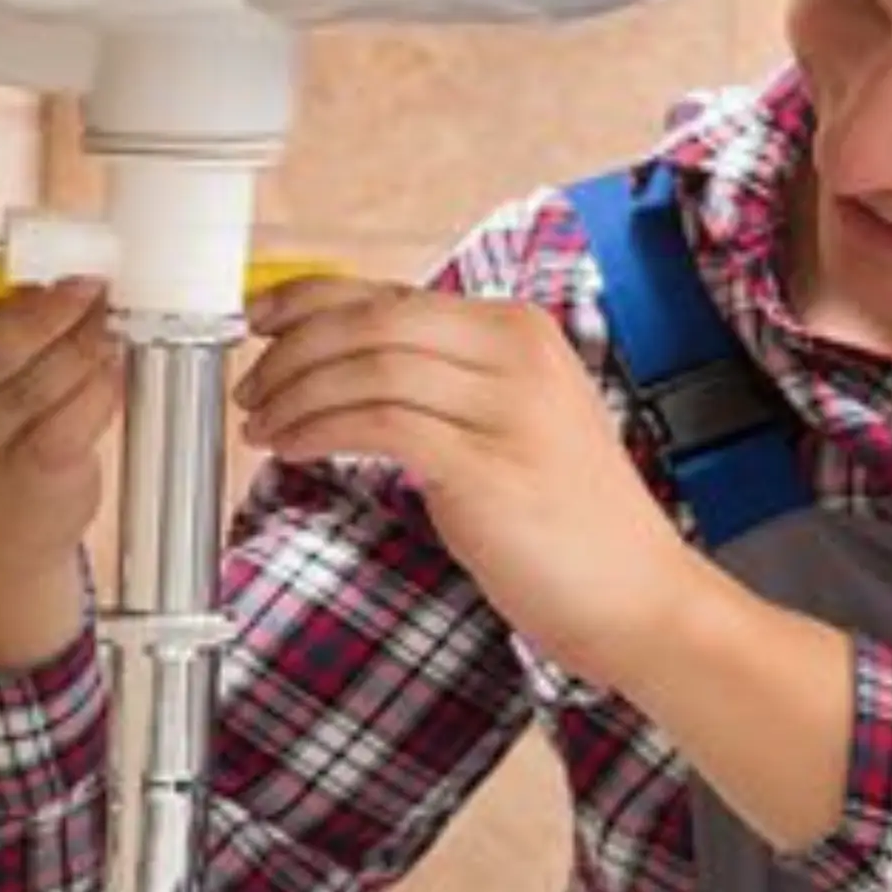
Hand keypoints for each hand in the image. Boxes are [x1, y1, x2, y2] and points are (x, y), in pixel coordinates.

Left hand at [234, 276, 702, 687]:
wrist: (640, 597)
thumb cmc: (567, 520)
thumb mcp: (510, 421)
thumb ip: (443, 380)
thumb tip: (345, 359)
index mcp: (519, 329)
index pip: (389, 294)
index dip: (309, 301)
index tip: (260, 319)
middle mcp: (516, 352)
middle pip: (368, 322)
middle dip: (291, 351)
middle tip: (251, 387)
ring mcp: (505, 406)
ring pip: (365, 368)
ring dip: (295, 396)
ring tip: (263, 427)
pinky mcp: (485, 465)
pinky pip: (376, 425)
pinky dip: (320, 431)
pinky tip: (294, 450)